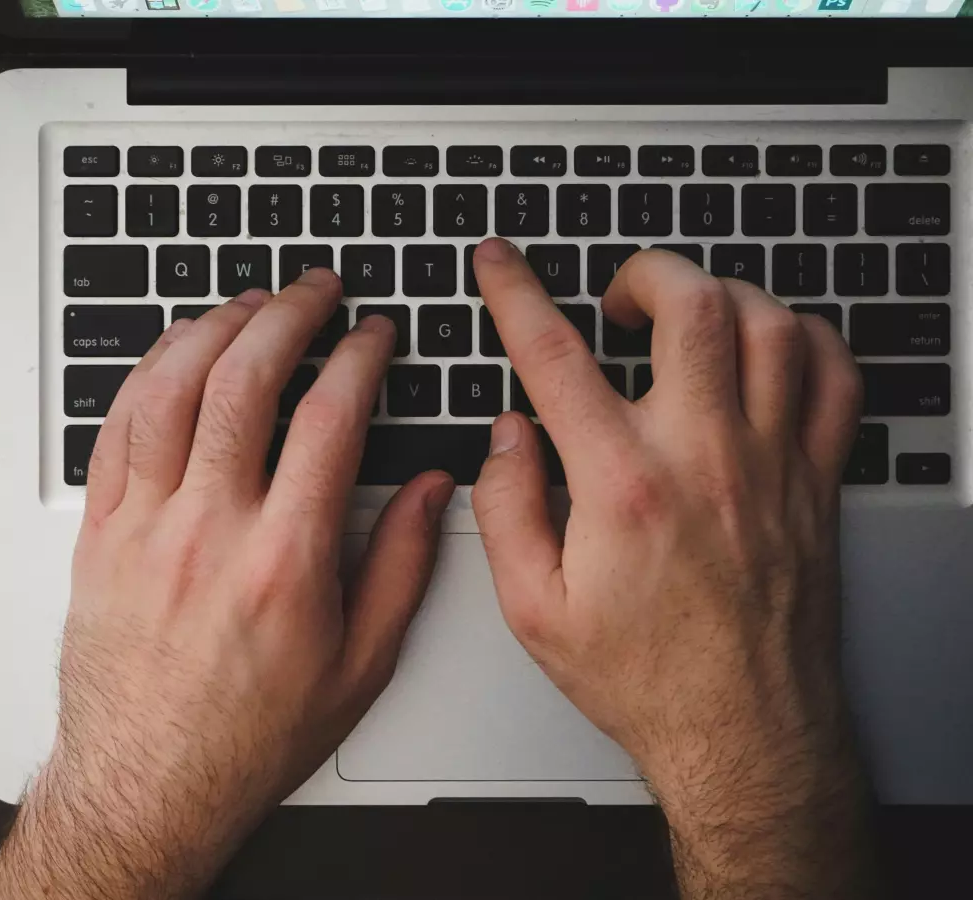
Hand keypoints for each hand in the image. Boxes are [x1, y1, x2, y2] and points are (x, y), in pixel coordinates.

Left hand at [0, 270, 452, 899]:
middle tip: (315, 289)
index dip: (360, 358)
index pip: (330, 419)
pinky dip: (147, 374)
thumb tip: (433, 491)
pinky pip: (114, 430)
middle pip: (246, 381)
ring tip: (248, 302)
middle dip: (289, 314)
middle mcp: (210, 531)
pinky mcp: (99, 534)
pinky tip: (174, 353)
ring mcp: (145, 527)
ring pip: (171, 390)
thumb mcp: (360, 665)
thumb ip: (402, 567)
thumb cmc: (250, 735)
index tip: (374, 335)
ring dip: (214, 328)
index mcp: (285, 560)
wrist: (149, 784)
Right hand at [471, 240, 873, 896]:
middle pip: (692, 307)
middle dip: (645, 273)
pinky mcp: (815, 481)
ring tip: (688, 316)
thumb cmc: (645, 677)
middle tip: (618, 297)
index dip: (516, 294)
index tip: (500, 264)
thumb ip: (506, 508)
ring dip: (722, 296)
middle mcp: (705, 458)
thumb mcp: (534, 609)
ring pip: (770, 325)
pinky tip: (767, 349)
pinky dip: (803, 339)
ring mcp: (773, 463)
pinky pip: (834, 376)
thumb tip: (507, 437)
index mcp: (623, 486)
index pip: (555, 357)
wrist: (743, 732)